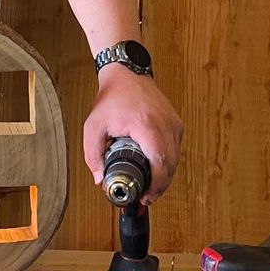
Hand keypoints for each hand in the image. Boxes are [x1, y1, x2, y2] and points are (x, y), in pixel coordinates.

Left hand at [83, 65, 182, 203]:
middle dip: (160, 186)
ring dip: (165, 176)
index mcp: (145, 125)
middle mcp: (164, 124)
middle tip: (146, 197)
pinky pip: (176, 149)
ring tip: (150, 187)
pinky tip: (157, 169)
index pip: (159, 162)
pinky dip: (168, 162)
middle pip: (171, 165)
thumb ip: (93, 154)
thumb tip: (100, 177)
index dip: (156, 184)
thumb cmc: (112, 97)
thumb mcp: (93, 126)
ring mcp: (173, 123)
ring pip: (176, 159)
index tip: (146, 196)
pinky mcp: (176, 123)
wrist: (127, 74)